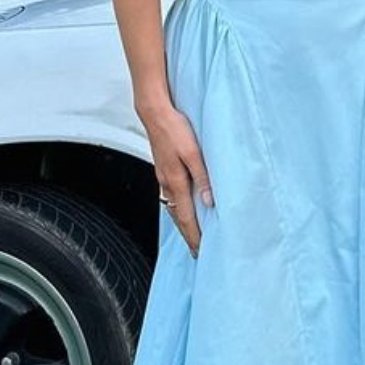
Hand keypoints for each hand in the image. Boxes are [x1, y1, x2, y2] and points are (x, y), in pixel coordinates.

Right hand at [139, 101, 213, 256]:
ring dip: (183, 224)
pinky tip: (183, 209)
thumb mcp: (194, 153)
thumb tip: (210, 201)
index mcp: (176, 182)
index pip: (187, 218)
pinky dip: (178, 209)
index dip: (194, 236)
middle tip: (196, 251)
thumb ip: (203, 178)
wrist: (155, 113)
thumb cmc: (174, 128)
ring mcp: (163, 177)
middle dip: (188, 236)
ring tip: (191, 235)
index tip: (200, 251)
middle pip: (179, 218)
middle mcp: (167, 184)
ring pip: (174, 208)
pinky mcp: (163, 170)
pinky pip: (171, 197)